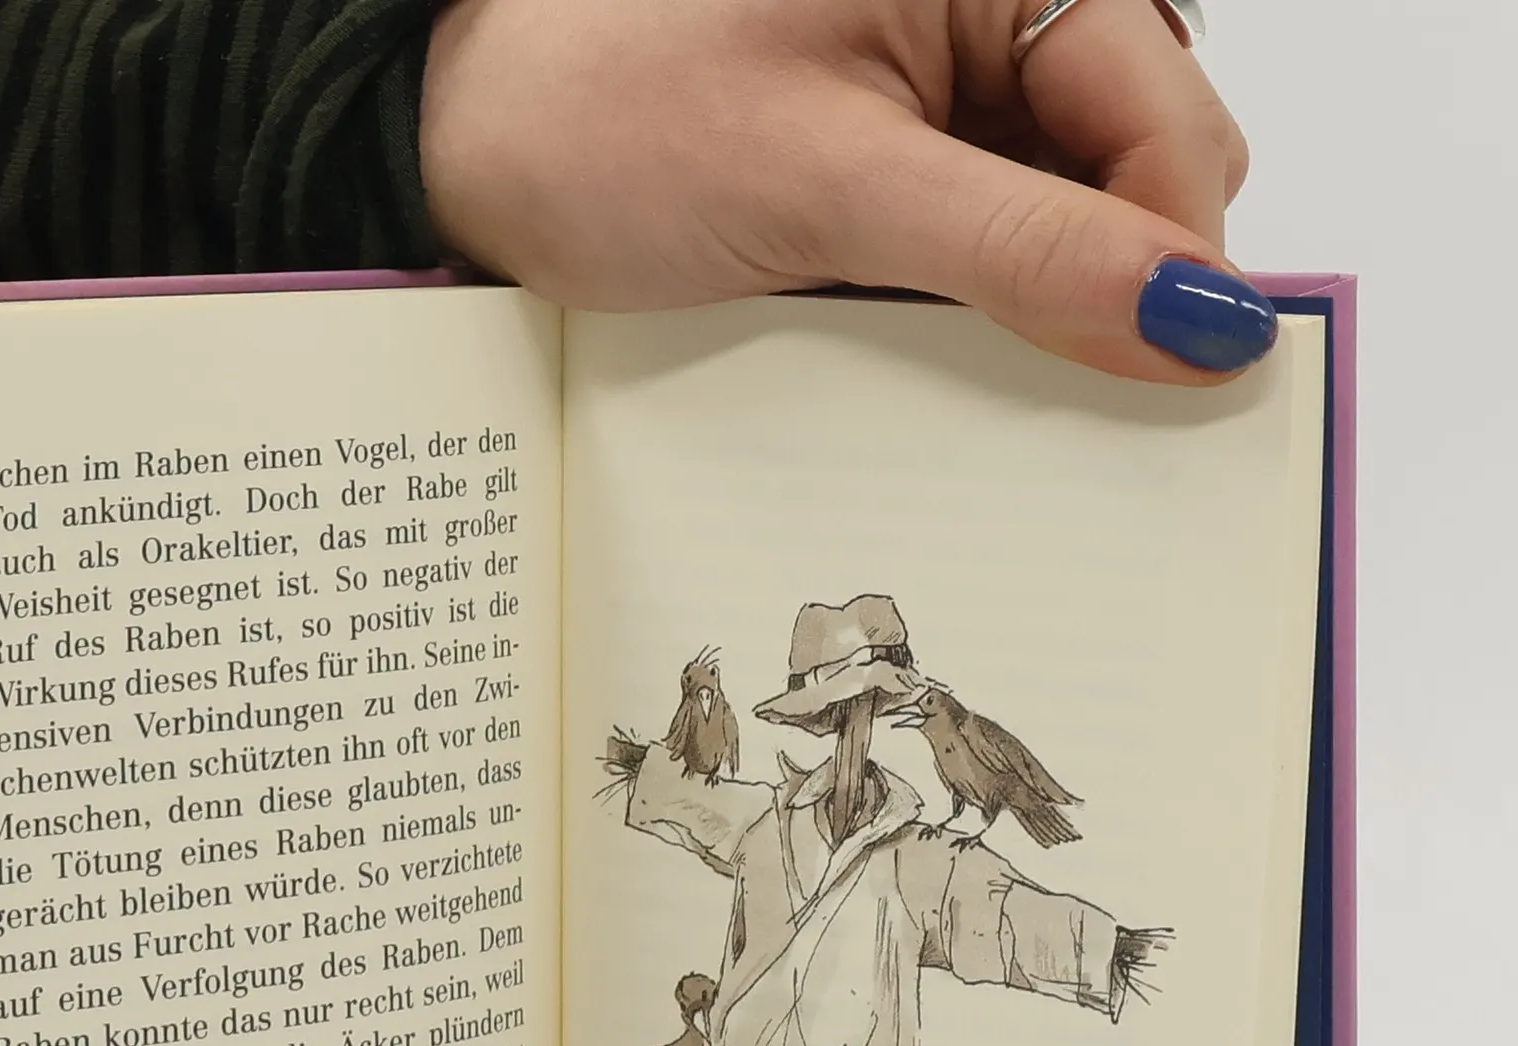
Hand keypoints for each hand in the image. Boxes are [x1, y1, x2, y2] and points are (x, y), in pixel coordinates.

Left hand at [422, 0, 1264, 382]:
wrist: (476, 149)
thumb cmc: (608, 119)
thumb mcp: (827, 188)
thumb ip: (1020, 247)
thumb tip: (1191, 311)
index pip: (1162, 102)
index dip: (1178, 242)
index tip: (1177, 365)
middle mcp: (986, 10)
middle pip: (1134, 161)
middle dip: (1114, 276)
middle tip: (1060, 386)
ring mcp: (944, 91)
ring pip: (1067, 217)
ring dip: (1043, 306)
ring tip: (965, 367)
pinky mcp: (899, 164)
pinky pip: (988, 246)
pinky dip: (979, 311)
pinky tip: (933, 354)